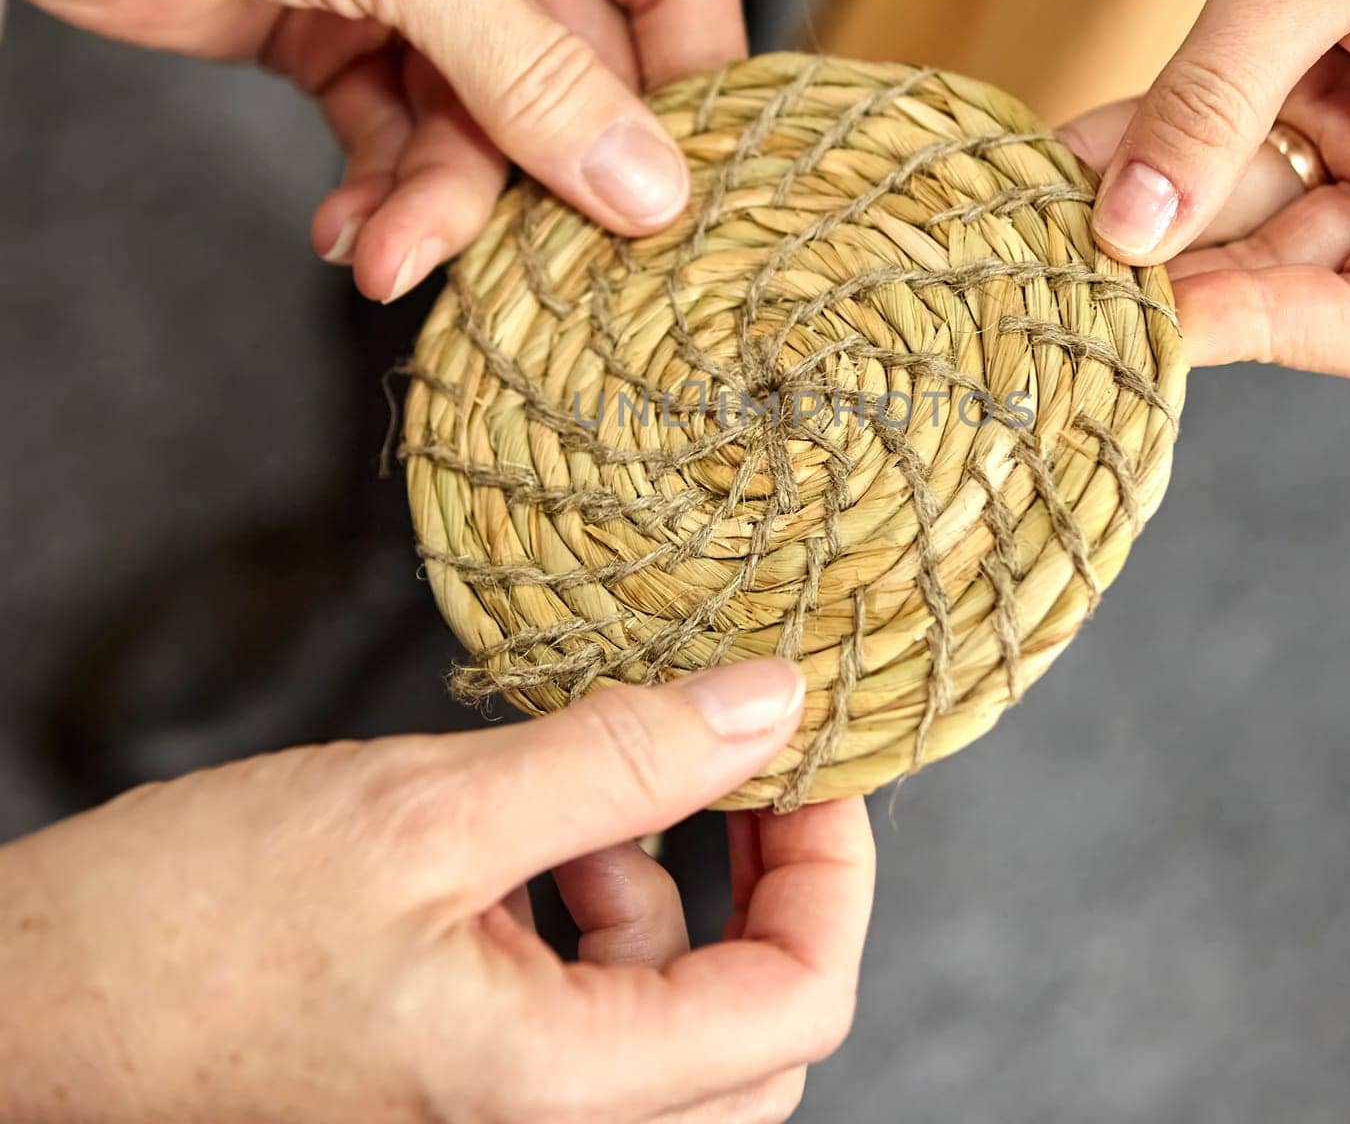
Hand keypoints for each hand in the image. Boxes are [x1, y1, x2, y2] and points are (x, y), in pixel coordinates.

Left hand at [0, 0, 742, 300]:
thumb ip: (529, 73)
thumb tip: (649, 188)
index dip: (694, 82)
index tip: (695, 191)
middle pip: (579, 71)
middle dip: (545, 168)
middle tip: (554, 262)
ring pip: (488, 127)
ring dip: (447, 203)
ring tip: (395, 255)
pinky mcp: (349, 41)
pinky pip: (404, 144)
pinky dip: (386, 198)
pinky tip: (352, 234)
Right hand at [0, 660, 873, 1121]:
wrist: (25, 1017)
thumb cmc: (187, 930)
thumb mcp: (425, 809)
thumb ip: (617, 760)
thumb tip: (769, 703)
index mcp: (552, 1096)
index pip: (797, 1000)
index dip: (831, 865)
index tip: (811, 758)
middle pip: (757, 1032)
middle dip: (760, 886)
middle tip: (730, 773)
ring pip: (678, 1035)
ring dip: (665, 906)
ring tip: (585, 819)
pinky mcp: (463, 1108)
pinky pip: (592, 1035)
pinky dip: (597, 937)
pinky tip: (530, 862)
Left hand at [1065, 0, 1349, 382]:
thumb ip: (1214, 103)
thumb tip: (1133, 227)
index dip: (1265, 330)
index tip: (1159, 320)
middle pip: (1289, 273)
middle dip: (1181, 266)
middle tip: (1073, 275)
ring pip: (1233, 208)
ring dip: (1141, 207)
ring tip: (1048, 209)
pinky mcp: (1296, 76)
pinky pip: (1206, 139)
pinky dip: (1140, 146)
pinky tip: (1066, 155)